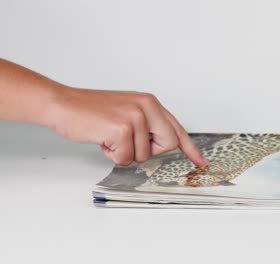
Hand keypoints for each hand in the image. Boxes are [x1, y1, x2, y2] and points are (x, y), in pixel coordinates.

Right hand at [47, 87, 207, 165]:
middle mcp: (147, 106)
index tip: (201, 162)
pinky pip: (126, 158)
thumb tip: (161, 145)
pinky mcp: (122, 128)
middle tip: (126, 140)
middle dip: (147, 151)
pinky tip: (102, 139)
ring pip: (143, 156)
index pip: (177, 129)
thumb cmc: (91, 111)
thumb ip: (147, 126)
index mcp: (150, 103)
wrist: (63, 104)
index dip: (190, 148)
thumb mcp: (127, 112)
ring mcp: (136, 117)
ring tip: (109, 136)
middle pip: (167, 145)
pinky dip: (112, 155)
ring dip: (124, 153)